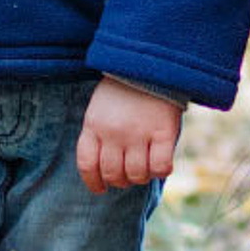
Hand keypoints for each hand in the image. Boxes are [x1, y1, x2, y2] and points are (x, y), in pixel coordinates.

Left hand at [77, 76, 181, 193]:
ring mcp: (138, 133)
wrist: (151, 62)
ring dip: (141, 177)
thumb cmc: (125, 86)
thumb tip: (107, 169)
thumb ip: (100, 133)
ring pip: (136, 174)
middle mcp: (113, 132)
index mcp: (93, 125)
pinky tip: (162, 163)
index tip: (101, 189)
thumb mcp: (100, 107)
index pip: (87, 165)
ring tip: (145, 168)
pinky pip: (160, 167)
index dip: (93, 182)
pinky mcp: (163, 132)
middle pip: (112, 174)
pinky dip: (161, 171)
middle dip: (120, 180)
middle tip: (129, 175)